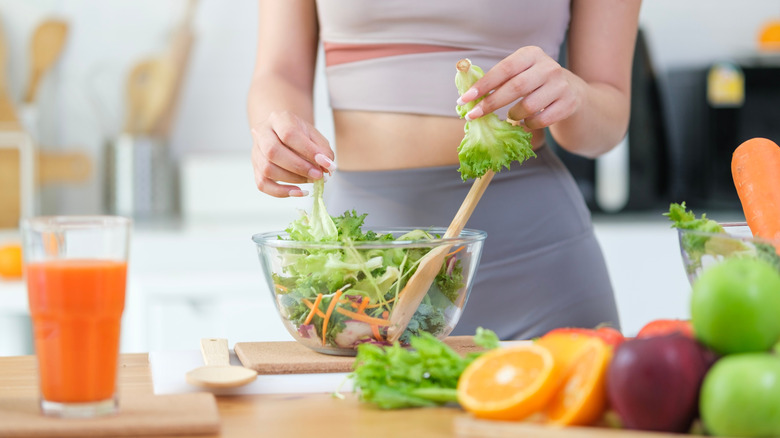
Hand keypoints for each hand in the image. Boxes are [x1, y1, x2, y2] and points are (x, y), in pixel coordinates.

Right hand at [250, 110, 335, 197]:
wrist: (282, 134)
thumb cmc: (300, 135)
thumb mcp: (314, 136)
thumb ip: (323, 150)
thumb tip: (327, 167)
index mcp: (278, 119)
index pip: (289, 134)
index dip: (308, 150)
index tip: (325, 163)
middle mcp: (262, 133)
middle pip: (273, 151)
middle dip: (299, 167)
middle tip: (318, 175)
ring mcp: (256, 151)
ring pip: (267, 169)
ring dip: (292, 179)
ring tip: (310, 180)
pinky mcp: (255, 168)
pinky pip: (263, 184)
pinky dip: (282, 192)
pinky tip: (298, 192)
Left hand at [456, 46, 584, 129]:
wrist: (571, 91)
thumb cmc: (534, 83)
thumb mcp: (520, 73)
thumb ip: (499, 80)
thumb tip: (468, 97)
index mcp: (531, 54)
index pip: (504, 69)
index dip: (483, 85)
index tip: (465, 98)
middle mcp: (548, 67)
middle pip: (515, 88)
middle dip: (491, 104)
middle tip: (473, 115)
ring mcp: (561, 85)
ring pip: (528, 107)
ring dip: (513, 115)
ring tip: (511, 115)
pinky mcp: (569, 103)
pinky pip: (541, 120)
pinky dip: (528, 124)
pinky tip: (525, 122)